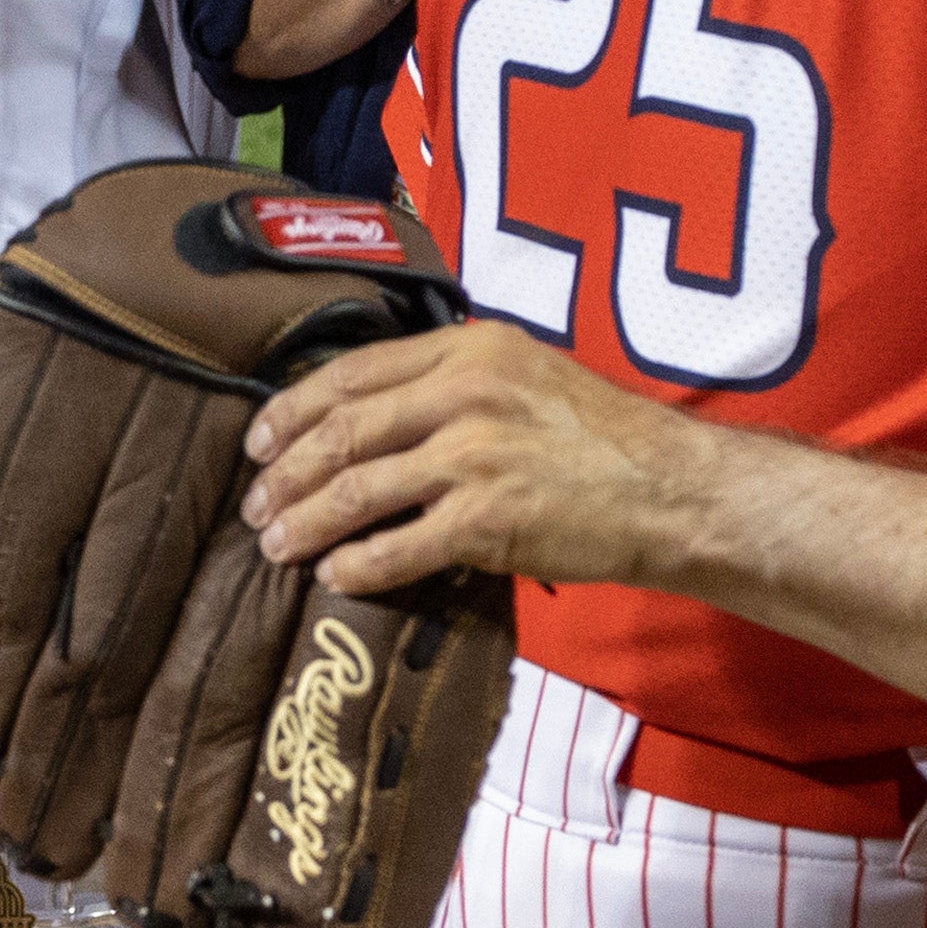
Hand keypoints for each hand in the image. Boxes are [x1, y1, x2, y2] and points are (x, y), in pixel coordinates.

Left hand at [241, 318, 714, 599]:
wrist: (670, 489)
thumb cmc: (604, 437)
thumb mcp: (531, 374)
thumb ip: (459, 379)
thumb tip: (377, 412)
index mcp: (473, 350)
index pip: (354, 373)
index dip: (294, 410)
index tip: (260, 441)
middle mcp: (466, 394)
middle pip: (343, 433)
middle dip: (285, 474)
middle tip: (256, 506)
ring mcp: (473, 457)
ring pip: (356, 491)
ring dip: (305, 523)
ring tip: (276, 547)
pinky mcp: (485, 519)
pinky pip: (395, 548)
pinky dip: (355, 566)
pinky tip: (333, 577)